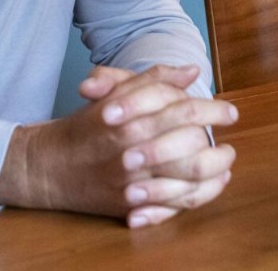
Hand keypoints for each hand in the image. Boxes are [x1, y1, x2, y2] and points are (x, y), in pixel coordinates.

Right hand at [0, 64, 237, 227]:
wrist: (47, 167)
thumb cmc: (85, 127)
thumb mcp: (113, 93)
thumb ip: (153, 80)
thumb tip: (191, 71)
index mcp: (129, 118)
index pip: (183, 110)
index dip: (213, 110)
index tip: (230, 112)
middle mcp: (133, 150)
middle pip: (192, 146)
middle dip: (219, 143)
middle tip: (230, 139)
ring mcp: (133, 181)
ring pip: (190, 178)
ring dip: (217, 170)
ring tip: (226, 161)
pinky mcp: (131, 205)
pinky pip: (177, 204)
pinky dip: (201, 194)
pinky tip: (212, 184)